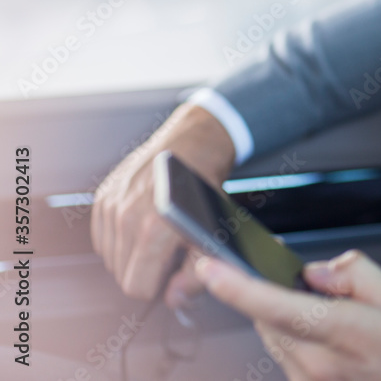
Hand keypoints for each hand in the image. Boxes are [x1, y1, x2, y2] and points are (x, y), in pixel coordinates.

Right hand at [90, 103, 235, 304]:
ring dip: (133, 256)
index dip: (159, 286)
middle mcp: (126, 217)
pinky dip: (120, 240)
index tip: (173, 272)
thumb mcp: (214, 235)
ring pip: (111, 259)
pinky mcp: (102, 197)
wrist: (194, 145)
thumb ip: (196, 275)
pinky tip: (142, 225)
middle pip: (123, 275)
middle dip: (147, 271)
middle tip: (170, 250)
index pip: (137, 287)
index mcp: (154, 230)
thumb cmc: (205, 188)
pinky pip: (102, 239)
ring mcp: (111, 206)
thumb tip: (173, 299)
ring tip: (157, 235)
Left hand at [196, 250, 380, 380]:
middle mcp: (318, 364)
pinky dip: (292, 332)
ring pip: (272, 331)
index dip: (240, 288)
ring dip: (282, 310)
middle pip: (268, 313)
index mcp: (347, 334)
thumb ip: (357, 275)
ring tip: (327, 310)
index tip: (211, 267)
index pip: (280, 308)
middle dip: (272, 286)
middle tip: (293, 270)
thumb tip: (317, 271)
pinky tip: (326, 333)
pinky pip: (282, 350)